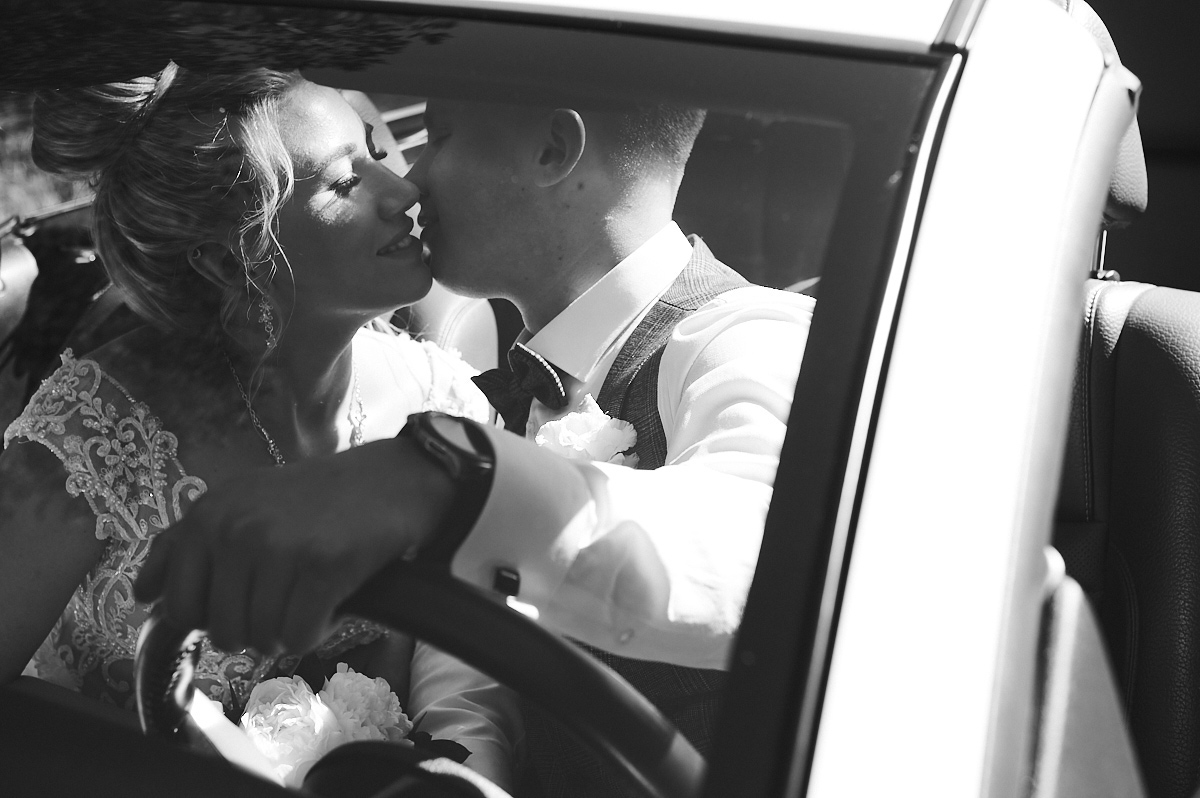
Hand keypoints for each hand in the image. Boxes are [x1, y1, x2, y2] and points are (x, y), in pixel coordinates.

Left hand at [133, 437, 453, 654]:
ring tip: (312, 593)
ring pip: (262, 638)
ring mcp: (278, 547)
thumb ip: (187, 545)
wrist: (390, 481)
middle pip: (222, 631)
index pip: (178, 606)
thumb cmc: (315, 501)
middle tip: (286, 597)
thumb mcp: (240, 504)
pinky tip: (333, 600)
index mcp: (209, 514)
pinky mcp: (322, 567)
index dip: (212, 616)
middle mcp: (235, 528)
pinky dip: (320, 629)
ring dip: (292, 629)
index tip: (245, 598)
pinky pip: (301, 636)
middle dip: (255, 629)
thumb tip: (143, 598)